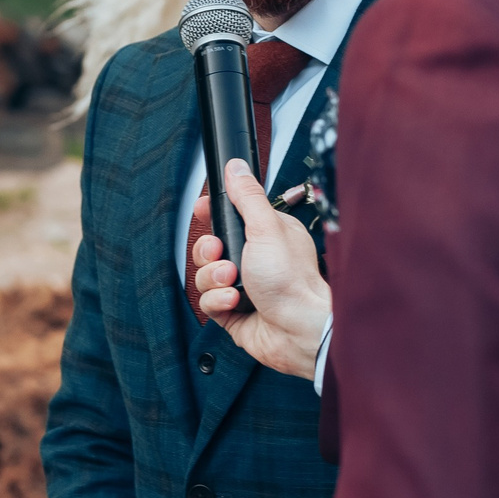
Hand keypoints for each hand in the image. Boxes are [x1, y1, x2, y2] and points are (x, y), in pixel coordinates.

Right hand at [192, 159, 332, 380]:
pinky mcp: (233, 314)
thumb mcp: (266, 227)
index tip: (200, 210)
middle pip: (209, 247)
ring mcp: (243, 287)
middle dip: (209, 251)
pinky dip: (218, 301)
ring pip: (205, 276)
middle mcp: (254, 260)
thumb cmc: (291, 280)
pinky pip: (208, 302)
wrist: (298, 329)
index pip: (228, 217)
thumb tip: (236, 167)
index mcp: (266, 235)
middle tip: (222, 253)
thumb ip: (247, 196)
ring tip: (233, 281)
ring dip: (214, 278)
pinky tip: (235, 302)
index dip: (210, 214)